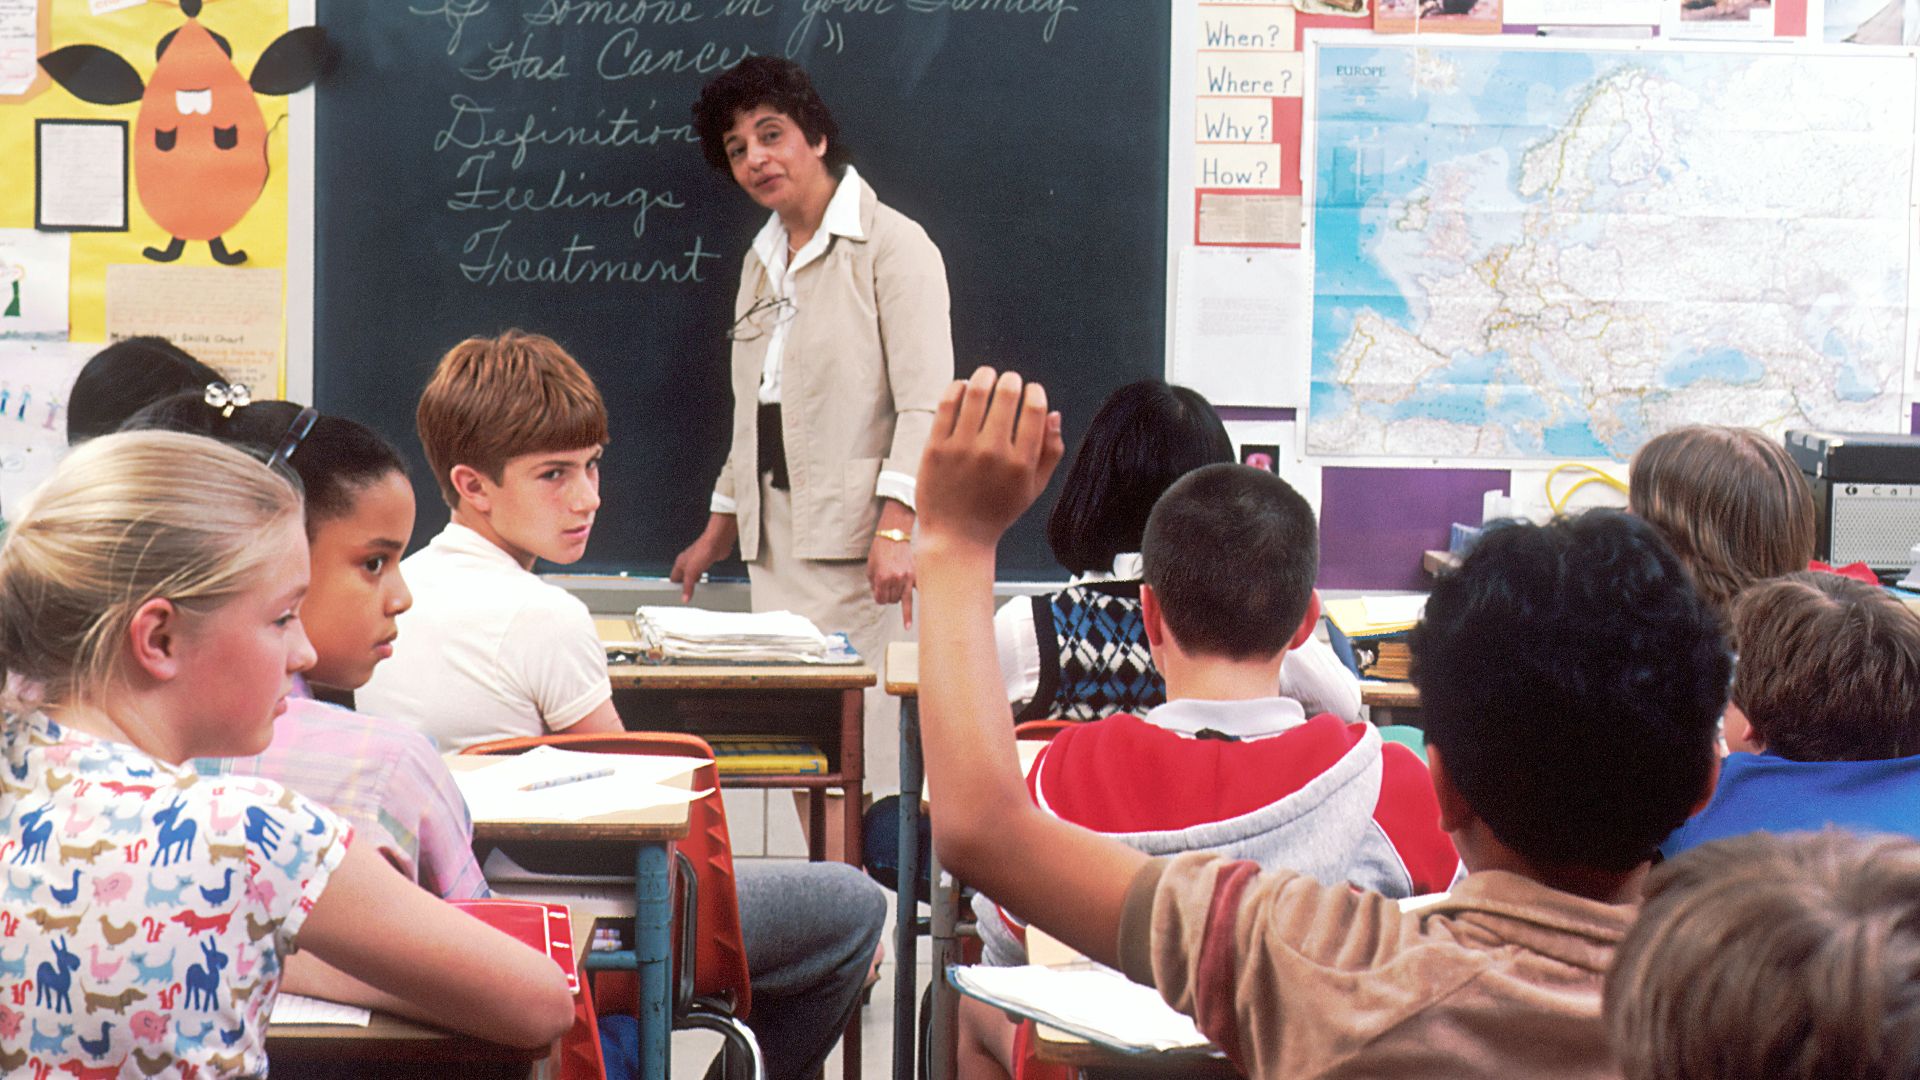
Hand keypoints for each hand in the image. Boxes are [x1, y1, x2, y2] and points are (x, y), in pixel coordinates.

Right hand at [670, 513, 738, 601]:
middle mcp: (687, 561)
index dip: (674, 587)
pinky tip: (706, 582)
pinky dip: (704, 579)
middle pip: (683, 577)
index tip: (677, 596)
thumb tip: (685, 598)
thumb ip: (688, 586)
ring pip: (693, 575)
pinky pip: (703, 573)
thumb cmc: (703, 549)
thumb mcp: (692, 572)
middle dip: (685, 586)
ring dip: (695, 583)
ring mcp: (697, 561)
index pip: (673, 578)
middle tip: (687, 596)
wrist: (718, 541)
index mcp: (680, 563)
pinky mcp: (707, 561)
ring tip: (697, 592)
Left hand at [869, 501, 916, 626]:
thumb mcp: (870, 567)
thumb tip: (879, 595)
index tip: (880, 595)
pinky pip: (917, 593)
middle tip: (888, 587)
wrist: (895, 534)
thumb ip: (874, 583)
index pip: (881, 599)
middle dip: (888, 596)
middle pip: (892, 600)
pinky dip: (915, 604)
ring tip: (899, 600)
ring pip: (903, 599)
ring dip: (898, 597)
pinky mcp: (917, 575)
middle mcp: (896, 580)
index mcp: (882, 578)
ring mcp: (908, 578)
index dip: (879, 598)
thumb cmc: (880, 549)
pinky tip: (910, 623)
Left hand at [916, 367, 1064, 551]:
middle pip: (1007, 394)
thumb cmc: (997, 511)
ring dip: (985, 375)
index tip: (1031, 390)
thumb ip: (1051, 452)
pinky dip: (957, 387)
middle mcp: (993, 453)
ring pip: (976, 392)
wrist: (956, 537)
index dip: (1035, 391)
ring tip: (987, 375)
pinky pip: (947, 404)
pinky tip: (963, 388)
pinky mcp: (936, 448)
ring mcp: (962, 449)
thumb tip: (1054, 413)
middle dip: (1012, 380)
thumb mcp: (1033, 488)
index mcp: (1021, 463)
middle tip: (1009, 380)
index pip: (1034, 409)